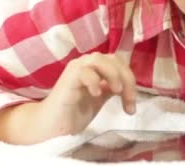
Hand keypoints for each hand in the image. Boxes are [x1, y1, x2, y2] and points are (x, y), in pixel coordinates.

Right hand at [0, 53, 136, 144]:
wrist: (53, 126)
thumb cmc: (74, 112)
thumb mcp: (100, 98)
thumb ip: (111, 87)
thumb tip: (128, 84)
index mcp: (95, 68)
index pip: (119, 63)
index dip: (130, 80)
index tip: (131, 105)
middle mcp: (85, 64)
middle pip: (113, 59)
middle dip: (126, 79)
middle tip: (128, 101)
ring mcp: (76, 69)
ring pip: (100, 59)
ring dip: (113, 75)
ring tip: (117, 92)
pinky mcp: (68, 79)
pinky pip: (84, 71)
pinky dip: (94, 81)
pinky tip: (97, 95)